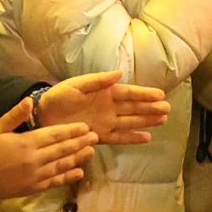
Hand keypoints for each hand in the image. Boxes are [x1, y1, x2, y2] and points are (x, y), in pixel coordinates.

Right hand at [0, 102, 92, 198]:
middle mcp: (35, 160)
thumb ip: (15, 114)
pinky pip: (54, 182)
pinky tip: (79, 173)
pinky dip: (67, 177)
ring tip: (91, 152)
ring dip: (78, 159)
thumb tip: (31, 100)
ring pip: (61, 165)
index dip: (71, 131)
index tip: (85, 127)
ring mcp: (35, 176)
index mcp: (27, 142)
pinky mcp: (32, 188)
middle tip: (95, 137)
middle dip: (80, 143)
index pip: (55, 135)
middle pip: (62, 150)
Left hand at [41, 69, 170, 144]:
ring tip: (163, 120)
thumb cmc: (59, 96)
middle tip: (168, 109)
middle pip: (134, 108)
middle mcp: (109, 108)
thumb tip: (119, 74)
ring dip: (146, 121)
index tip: (161, 94)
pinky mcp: (100, 136)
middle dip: (150, 108)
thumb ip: (98, 81)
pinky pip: (119, 137)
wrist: (43, 116)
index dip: (144, 94)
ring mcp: (106, 122)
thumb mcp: (77, 84)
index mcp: (104, 92)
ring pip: (131, 122)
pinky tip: (146, 138)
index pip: (129, 93)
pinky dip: (132, 138)